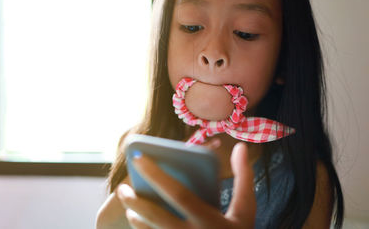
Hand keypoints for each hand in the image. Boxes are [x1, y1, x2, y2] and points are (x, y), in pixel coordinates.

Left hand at [116, 142, 255, 228]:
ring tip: (128, 203)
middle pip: (156, 216)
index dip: (157, 174)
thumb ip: (244, 177)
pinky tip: (138, 221)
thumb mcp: (247, 208)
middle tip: (122, 188)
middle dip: (135, 200)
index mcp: (209, 221)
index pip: (178, 194)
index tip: (138, 157)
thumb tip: (240, 147)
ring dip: (136, 218)